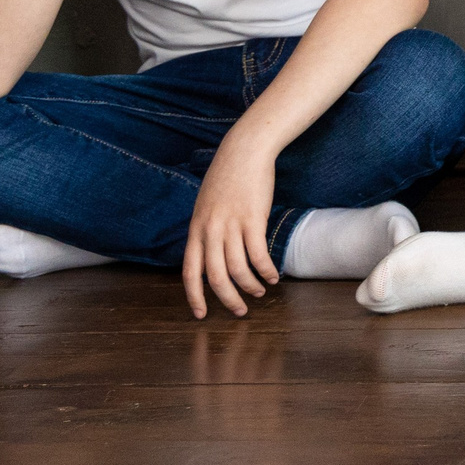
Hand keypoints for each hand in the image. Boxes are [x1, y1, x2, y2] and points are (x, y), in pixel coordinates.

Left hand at [182, 131, 277, 318]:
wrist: (244, 150)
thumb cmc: (228, 176)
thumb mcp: (207, 204)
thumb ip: (207, 229)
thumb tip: (213, 253)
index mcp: (196, 228)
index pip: (190, 272)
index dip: (194, 296)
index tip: (200, 314)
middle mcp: (210, 230)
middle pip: (216, 277)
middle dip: (228, 299)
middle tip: (240, 311)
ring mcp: (231, 224)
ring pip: (238, 269)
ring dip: (251, 286)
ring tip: (260, 292)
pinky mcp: (252, 219)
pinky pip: (258, 254)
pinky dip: (266, 269)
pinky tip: (273, 275)